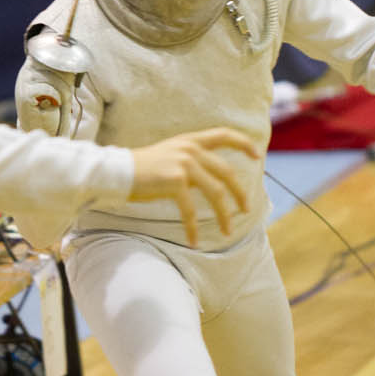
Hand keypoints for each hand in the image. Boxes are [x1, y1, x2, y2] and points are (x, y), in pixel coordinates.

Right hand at [128, 128, 257, 246]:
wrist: (116, 171)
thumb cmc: (140, 168)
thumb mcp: (169, 154)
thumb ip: (189, 158)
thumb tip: (210, 174)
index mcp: (189, 140)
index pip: (224, 134)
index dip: (243, 143)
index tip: (257, 156)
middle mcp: (190, 149)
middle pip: (227, 172)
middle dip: (239, 194)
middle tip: (245, 209)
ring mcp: (184, 164)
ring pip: (216, 193)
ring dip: (224, 215)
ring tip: (227, 231)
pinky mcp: (175, 181)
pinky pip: (191, 210)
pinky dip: (194, 228)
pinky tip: (194, 241)